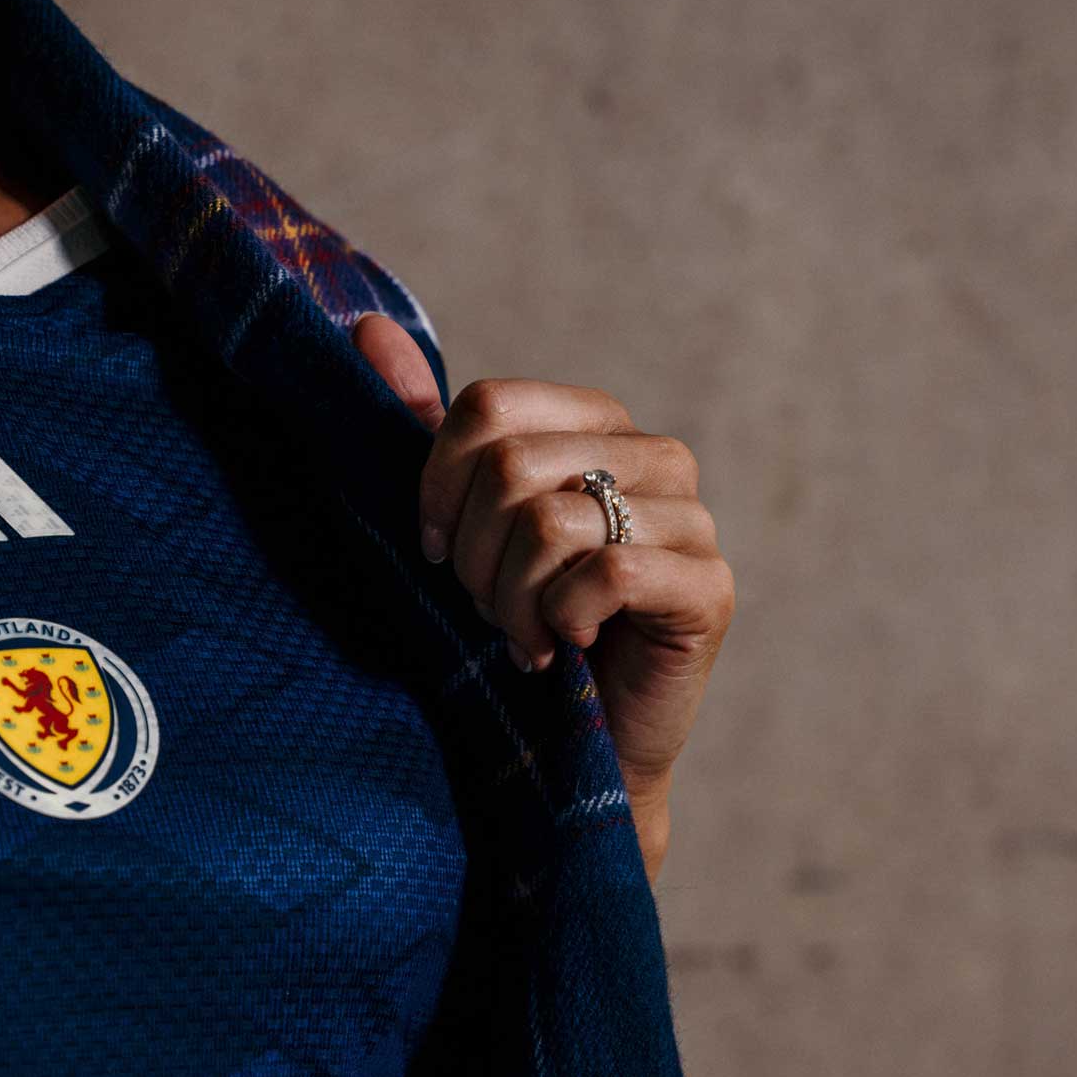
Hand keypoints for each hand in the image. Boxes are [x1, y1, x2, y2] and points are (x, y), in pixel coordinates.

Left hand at [353, 315, 733, 880]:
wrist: (569, 752)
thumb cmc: (514, 628)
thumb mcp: (458, 523)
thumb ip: (425, 425)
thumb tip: (368, 324)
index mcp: (597, 424)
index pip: (489, 406)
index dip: (438, 483)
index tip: (434, 549)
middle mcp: (655, 457)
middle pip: (514, 465)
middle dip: (473, 555)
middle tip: (486, 608)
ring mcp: (693, 520)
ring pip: (552, 522)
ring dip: (510, 598)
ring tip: (523, 635)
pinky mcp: (709, 587)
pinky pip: (608, 571)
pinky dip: (562, 620)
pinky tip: (565, 650)